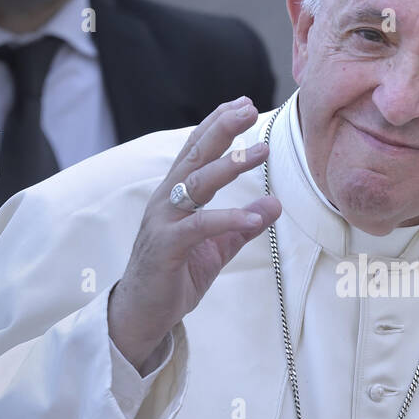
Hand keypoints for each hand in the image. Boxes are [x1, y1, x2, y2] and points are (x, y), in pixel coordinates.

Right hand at [108, 96, 281, 370]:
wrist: (143, 314)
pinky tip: (255, 216)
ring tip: (262, 151)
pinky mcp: (166, 247)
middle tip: (249, 108)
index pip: (197, 150)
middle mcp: (166, 201)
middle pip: (195, 156)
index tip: (244, 103)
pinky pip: (200, 227)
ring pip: (196, 184)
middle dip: (222, 129)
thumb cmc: (175, 277)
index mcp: (176, 196)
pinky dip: (229, 219)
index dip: (218, 125)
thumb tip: (275, 202)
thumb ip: (243, 225)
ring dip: (230, 165)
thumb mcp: (217, 248)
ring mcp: (163, 222)